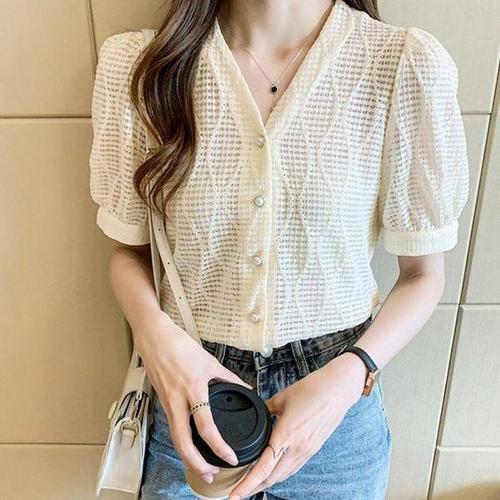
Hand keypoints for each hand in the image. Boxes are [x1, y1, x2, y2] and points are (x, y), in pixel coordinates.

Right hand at [134, 312, 253, 484]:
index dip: (219, 446)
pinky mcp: (162, 401)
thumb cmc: (180, 345)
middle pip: (184, 443)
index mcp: (193, 389)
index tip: (229, 457)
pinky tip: (190, 443)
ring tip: (201, 465)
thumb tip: (246, 388)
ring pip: (175, 438)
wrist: (154, 337)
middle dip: (197, 464)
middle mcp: (178, 401)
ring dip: (188, 456)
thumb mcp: (209, 361)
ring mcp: (167, 403)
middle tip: (211, 474)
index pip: (207, 427)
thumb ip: (229, 377)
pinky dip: (181, 440)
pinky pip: (172, 427)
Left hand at [227, 352, 366, 498]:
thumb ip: (265, 409)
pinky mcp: (313, 448)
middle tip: (238, 491)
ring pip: (283, 475)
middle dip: (254, 487)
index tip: (234, 495)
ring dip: (267, 482)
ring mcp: (307, 450)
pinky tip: (273, 471)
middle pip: (272, 478)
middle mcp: (297, 447)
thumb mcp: (281, 398)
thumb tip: (255, 414)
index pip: (263, 468)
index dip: (247, 484)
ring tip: (252, 484)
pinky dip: (280, 473)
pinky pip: (294, 467)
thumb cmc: (311, 389)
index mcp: (286, 434)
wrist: (338, 389)